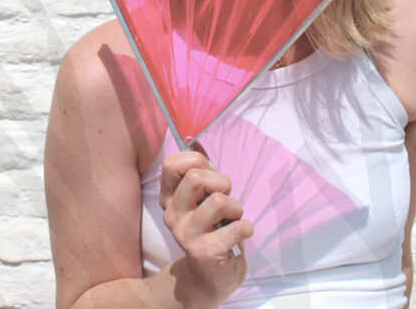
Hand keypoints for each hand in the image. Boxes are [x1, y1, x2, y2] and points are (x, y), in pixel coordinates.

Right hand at [160, 148, 252, 306]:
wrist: (209, 276)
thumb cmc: (211, 231)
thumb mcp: (200, 200)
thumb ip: (199, 173)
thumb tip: (196, 139)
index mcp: (169, 197)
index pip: (172, 163)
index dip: (197, 162)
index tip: (208, 178)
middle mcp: (172, 213)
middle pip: (197, 178)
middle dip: (222, 183)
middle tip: (225, 200)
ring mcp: (185, 234)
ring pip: (218, 201)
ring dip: (236, 209)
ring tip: (232, 221)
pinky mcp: (204, 252)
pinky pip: (237, 227)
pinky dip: (246, 229)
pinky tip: (239, 237)